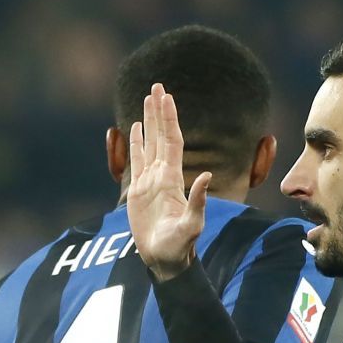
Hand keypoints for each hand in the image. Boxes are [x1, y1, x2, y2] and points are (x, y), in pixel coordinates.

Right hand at [125, 83, 210, 280]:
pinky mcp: (138, 191)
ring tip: (147, 98)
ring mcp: (150, 181)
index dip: (169, 119)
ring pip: (149, 143)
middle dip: (158, 110)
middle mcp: (162, 174)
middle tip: (156, 85)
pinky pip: (137, 160)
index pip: (172, 141)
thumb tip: (208, 175)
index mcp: (173, 178)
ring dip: (148, 120)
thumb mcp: (192, 224)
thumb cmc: (180, 245)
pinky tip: (134, 128)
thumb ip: (198, 201)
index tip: (166, 97)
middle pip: (161, 135)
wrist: (165, 258)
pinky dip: (136, 142)